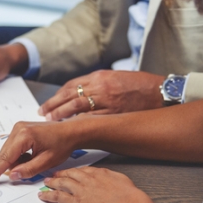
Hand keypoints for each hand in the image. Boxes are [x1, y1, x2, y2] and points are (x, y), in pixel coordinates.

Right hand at [0, 120, 78, 185]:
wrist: (70, 131)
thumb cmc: (62, 144)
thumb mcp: (46, 161)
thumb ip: (28, 170)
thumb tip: (13, 175)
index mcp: (24, 136)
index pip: (6, 158)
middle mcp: (18, 129)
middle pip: (5, 155)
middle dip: (13, 165)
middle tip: (30, 168)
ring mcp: (18, 127)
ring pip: (8, 151)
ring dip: (17, 160)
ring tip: (34, 159)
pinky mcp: (20, 128)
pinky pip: (12, 146)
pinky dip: (19, 154)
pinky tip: (32, 154)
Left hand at [39, 70, 165, 119]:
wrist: (160, 91)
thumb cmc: (140, 85)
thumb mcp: (116, 77)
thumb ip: (98, 84)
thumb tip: (80, 92)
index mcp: (99, 76)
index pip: (71, 85)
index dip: (57, 95)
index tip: (48, 103)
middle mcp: (100, 86)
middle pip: (69, 95)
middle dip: (53, 104)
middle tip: (43, 112)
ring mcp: (106, 99)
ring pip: (76, 105)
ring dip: (61, 113)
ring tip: (51, 120)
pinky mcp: (114, 112)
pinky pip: (91, 117)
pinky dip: (78, 122)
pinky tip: (69, 127)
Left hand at [39, 167, 149, 202]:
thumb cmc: (128, 196)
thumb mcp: (122, 181)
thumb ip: (114, 179)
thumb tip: (113, 181)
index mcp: (99, 173)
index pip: (83, 170)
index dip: (74, 171)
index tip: (71, 172)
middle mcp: (87, 179)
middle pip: (70, 174)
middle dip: (61, 174)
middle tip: (54, 174)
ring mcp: (80, 190)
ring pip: (61, 183)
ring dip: (52, 182)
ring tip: (46, 182)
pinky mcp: (75, 202)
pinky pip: (58, 197)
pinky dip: (49, 195)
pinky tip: (43, 195)